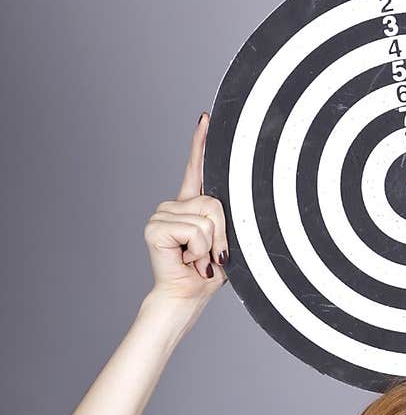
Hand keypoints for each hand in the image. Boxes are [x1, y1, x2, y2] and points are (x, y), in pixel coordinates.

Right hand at [142, 112, 228, 301]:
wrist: (188, 296)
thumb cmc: (209, 273)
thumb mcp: (229, 242)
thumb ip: (231, 221)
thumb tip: (242, 205)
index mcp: (191, 205)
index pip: (197, 168)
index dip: (200, 143)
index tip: (206, 118)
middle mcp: (174, 205)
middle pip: (215, 202)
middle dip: (222, 234)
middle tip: (211, 255)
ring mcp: (162, 214)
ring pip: (207, 218)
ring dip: (210, 246)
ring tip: (197, 259)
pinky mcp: (155, 226)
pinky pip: (194, 230)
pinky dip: (198, 250)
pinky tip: (186, 259)